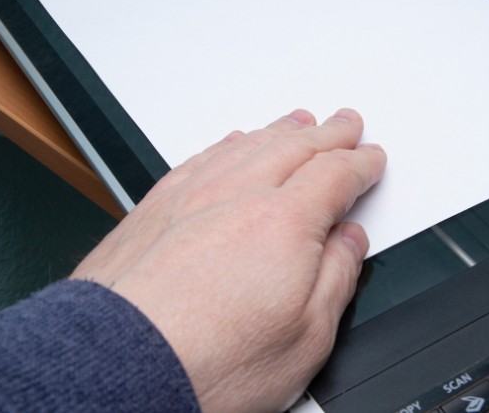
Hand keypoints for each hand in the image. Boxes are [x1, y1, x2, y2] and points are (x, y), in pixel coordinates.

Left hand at [71, 108, 385, 412]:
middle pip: (295, 146)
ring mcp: (191, 195)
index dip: (360, 164)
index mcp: (283, 223)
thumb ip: (336, 279)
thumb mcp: (306, 339)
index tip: (371, 159)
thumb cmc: (206, 364)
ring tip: (298, 121)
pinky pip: (202, 155)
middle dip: (328, 133)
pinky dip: (228, 143)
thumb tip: (349, 244)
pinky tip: (233, 143)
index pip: (335, 175)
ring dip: (280, 129)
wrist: (118, 368)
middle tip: (347, 123)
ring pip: (248, 143)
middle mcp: (236, 195)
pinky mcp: (155, 206)